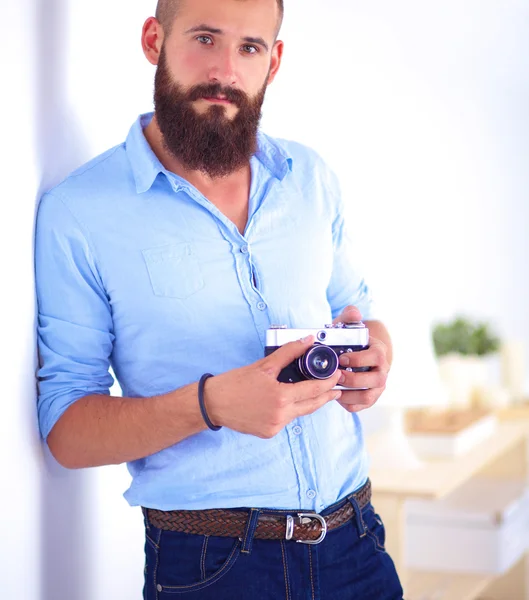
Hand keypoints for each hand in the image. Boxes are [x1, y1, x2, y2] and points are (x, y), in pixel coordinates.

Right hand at [204, 337, 343, 437]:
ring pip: (300, 413)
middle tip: (336, 388)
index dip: (329, 382)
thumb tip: (306, 341)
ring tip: (317, 393)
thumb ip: (288, 353)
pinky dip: (291, 410)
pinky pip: (286, 420)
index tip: (337, 375)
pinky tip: (289, 401)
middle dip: (326, 396)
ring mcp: (275, 427)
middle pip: (312, 405)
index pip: (314, 390)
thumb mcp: (263, 365)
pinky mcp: (268, 433)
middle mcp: (280, 416)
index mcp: (281, 398)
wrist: (213, 404)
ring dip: (309, 403)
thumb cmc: (234, 383)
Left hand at [333, 305, 389, 412]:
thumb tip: (354, 312)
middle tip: (336, 375)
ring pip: (369, 397)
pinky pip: (360, 406)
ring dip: (351, 395)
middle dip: (354, 380)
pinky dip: (348, 404)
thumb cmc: (349, 341)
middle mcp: (382, 370)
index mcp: (378, 352)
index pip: (376, 356)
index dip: (359, 359)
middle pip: (376, 380)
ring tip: (334, 389)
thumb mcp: (348, 327)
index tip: (341, 358)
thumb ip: (349, 317)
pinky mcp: (369, 398)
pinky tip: (335, 397)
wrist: (352, 355)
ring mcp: (377, 386)